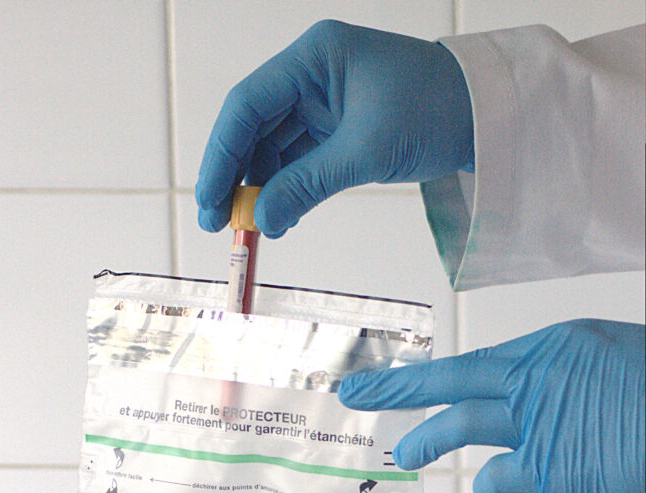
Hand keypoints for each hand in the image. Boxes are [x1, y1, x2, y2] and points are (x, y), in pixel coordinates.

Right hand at [196, 19, 473, 237]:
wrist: (486, 118)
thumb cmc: (435, 112)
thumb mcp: (367, 152)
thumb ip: (308, 186)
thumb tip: (262, 222)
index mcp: (315, 58)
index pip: (247, 105)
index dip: (221, 156)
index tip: (209, 201)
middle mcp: (312, 75)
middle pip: (253, 127)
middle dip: (234, 177)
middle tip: (219, 225)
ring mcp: (324, 102)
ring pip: (273, 148)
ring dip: (260, 190)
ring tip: (253, 232)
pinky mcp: (338, 129)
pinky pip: (299, 161)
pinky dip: (287, 191)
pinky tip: (280, 219)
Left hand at [338, 319, 645, 492]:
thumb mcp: (620, 361)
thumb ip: (578, 377)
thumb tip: (564, 395)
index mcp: (557, 343)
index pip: (481, 360)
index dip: (439, 371)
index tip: (411, 375)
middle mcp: (538, 375)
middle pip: (453, 378)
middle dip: (399, 386)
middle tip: (357, 391)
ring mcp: (538, 420)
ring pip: (461, 424)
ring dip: (426, 437)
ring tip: (402, 454)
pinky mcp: (548, 467)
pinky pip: (501, 477)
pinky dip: (490, 487)